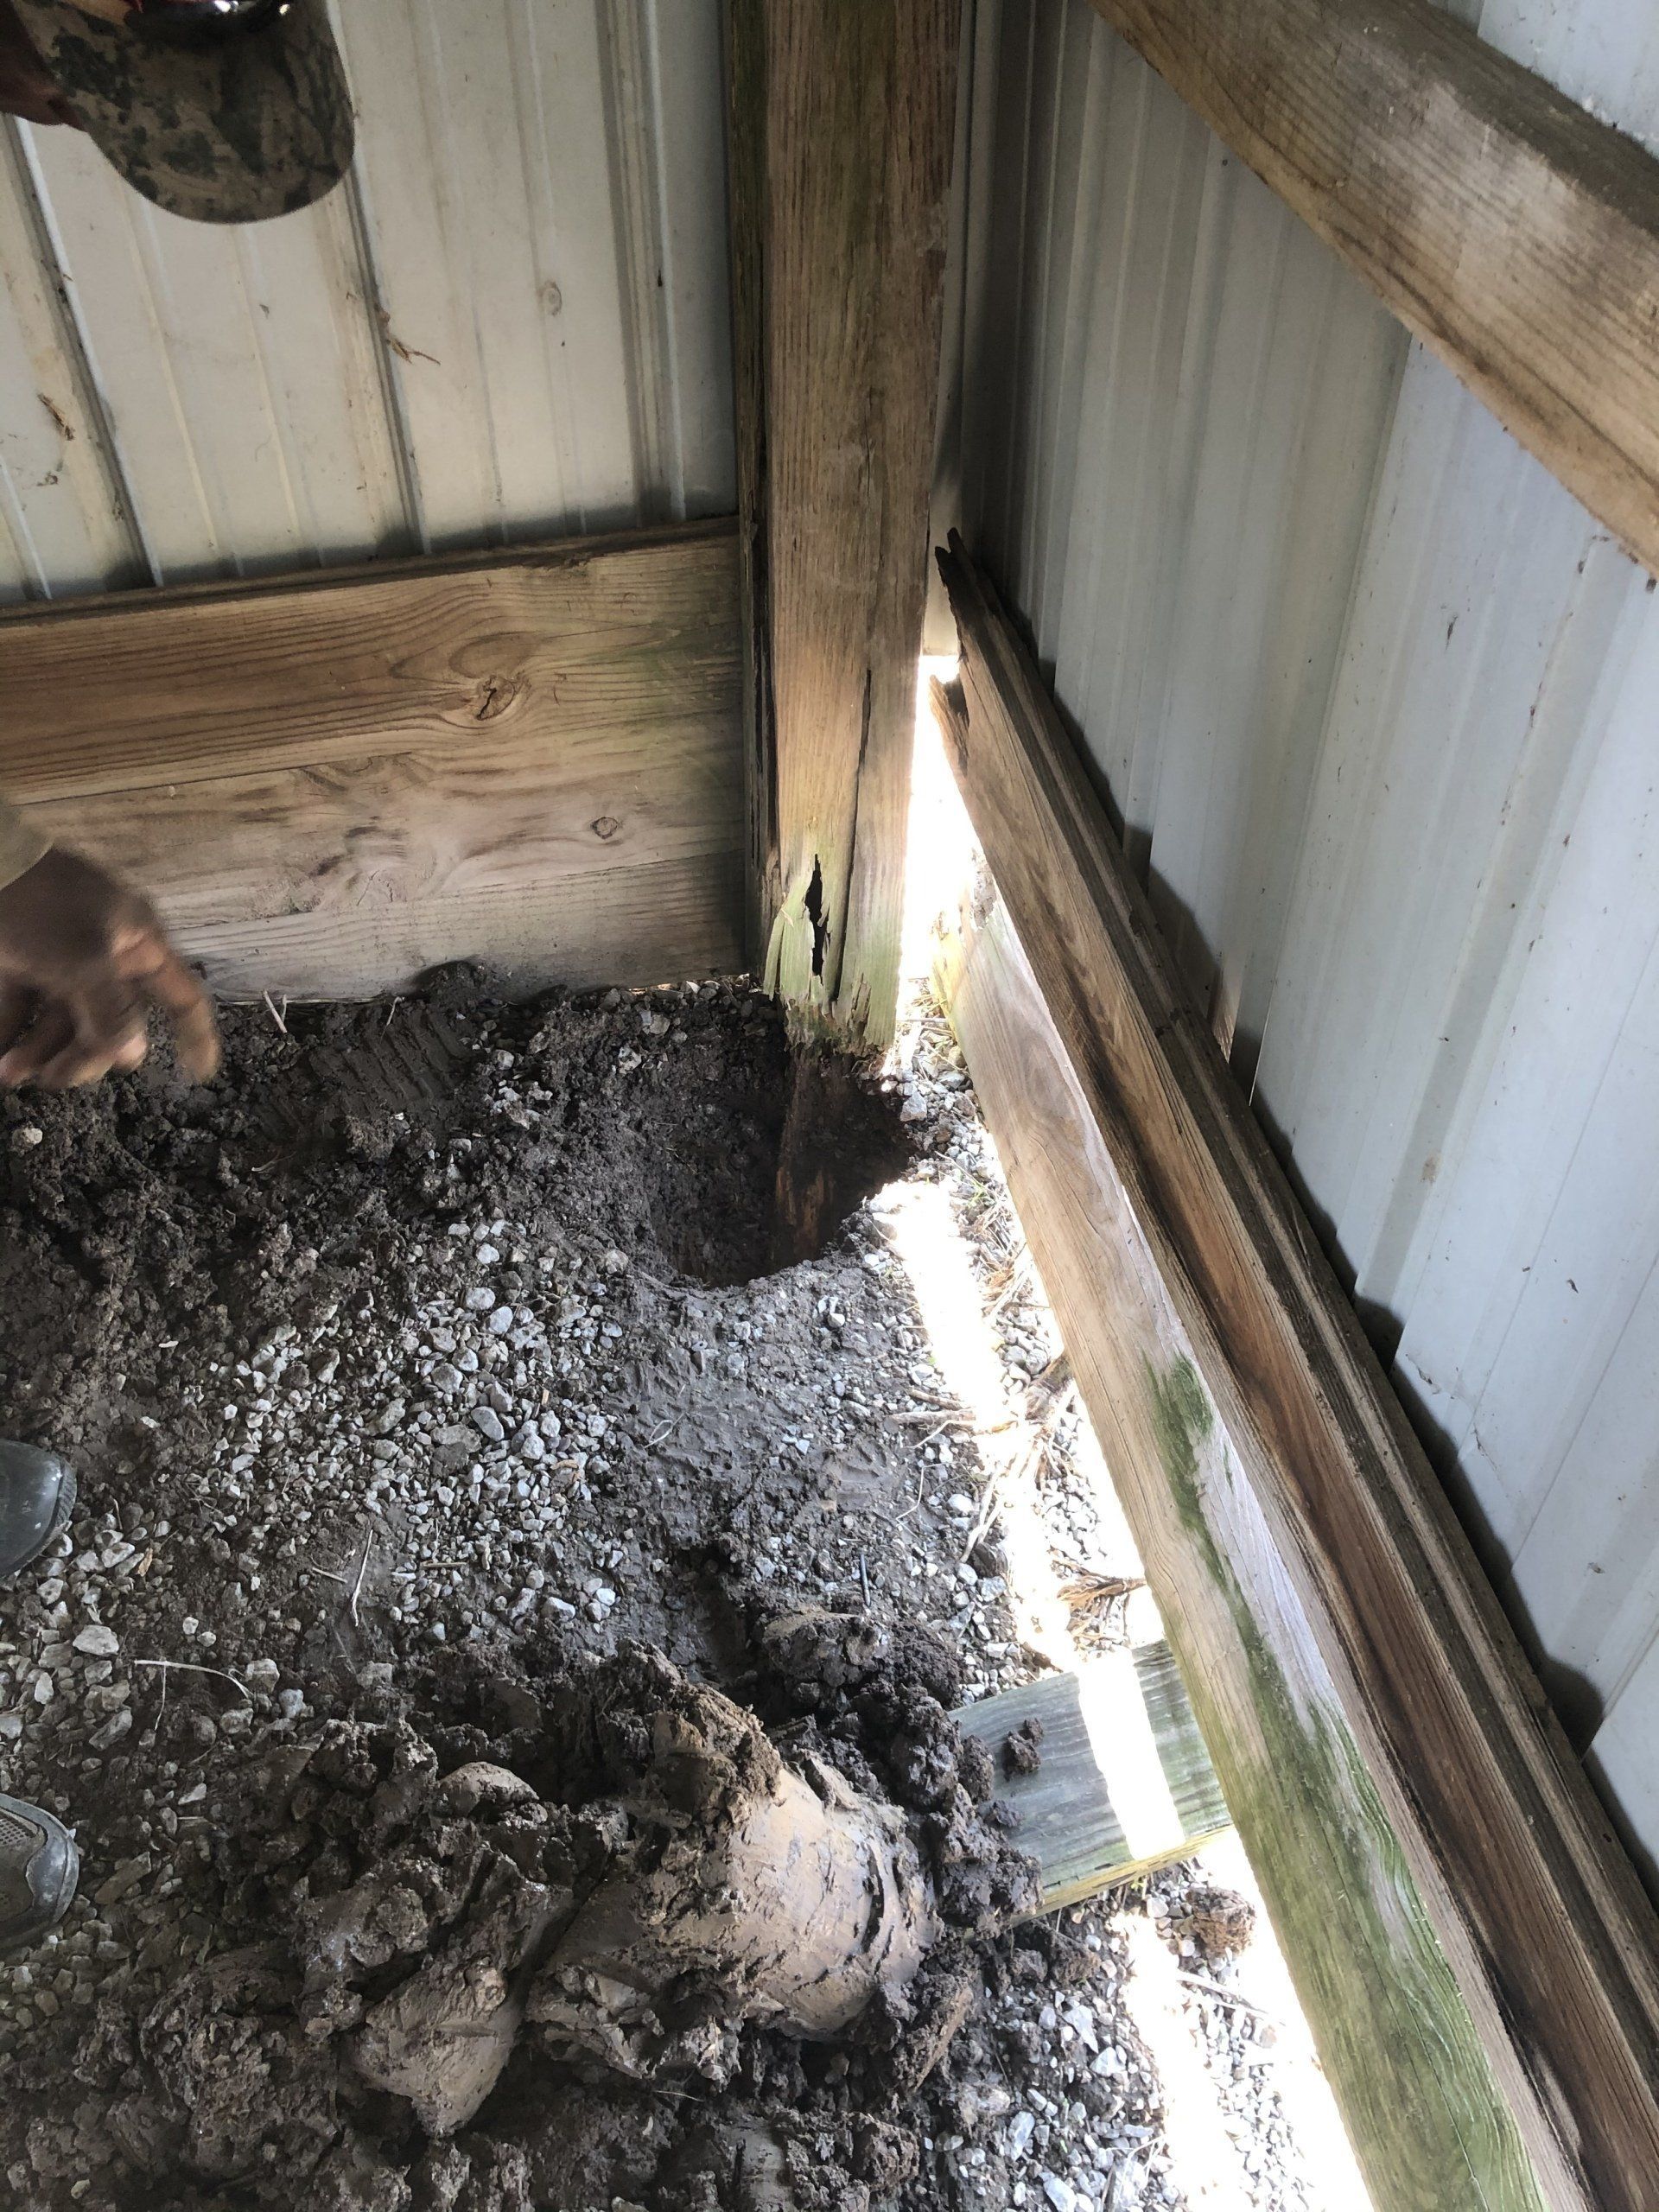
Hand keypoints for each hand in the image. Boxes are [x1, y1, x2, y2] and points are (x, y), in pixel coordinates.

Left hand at [0, 847, 219, 1087]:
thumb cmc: (41, 907)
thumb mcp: (82, 961)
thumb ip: (111, 1012)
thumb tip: (132, 1054)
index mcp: (139, 944)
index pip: (182, 997)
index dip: (195, 1036)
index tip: (199, 1076)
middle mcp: (107, 953)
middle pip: (111, 1021)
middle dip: (83, 1055)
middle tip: (53, 1080)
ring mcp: (62, 956)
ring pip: (63, 1019)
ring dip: (40, 1051)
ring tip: (8, 1075)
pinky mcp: (22, 957)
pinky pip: (24, 1006)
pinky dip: (12, 1032)